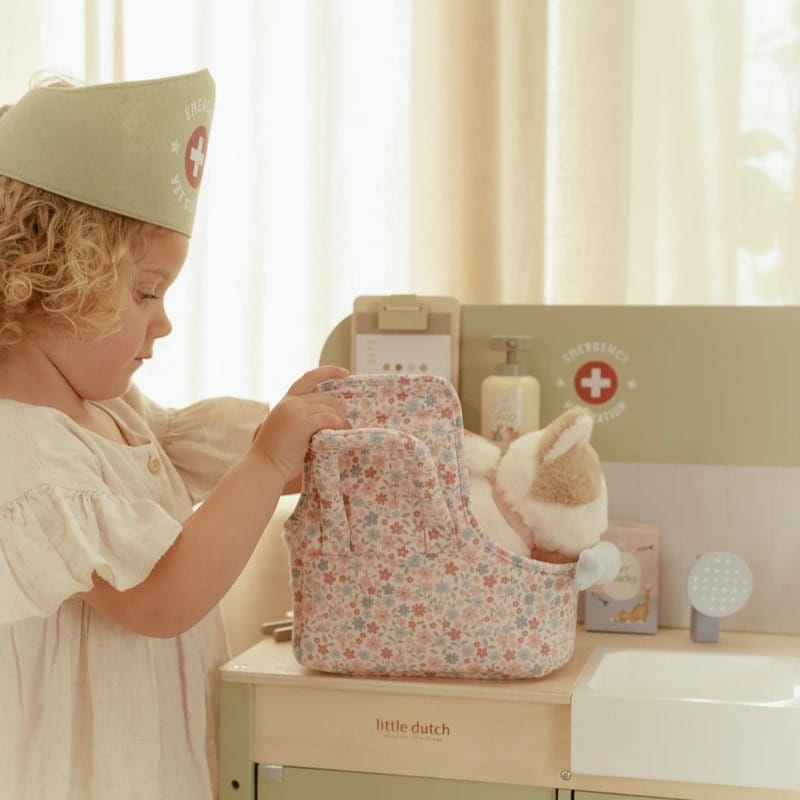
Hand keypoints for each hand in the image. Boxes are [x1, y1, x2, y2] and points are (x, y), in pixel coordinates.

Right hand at [252, 365, 349, 484]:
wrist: (264, 468)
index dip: (328, 372)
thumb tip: (329, 418)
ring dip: (340, 420)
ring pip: (328, 407)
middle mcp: (290, 403)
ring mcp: (295, 412)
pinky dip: (337, 425)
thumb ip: (301, 418)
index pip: (308, 378)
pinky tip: (339, 433)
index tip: (345, 373)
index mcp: (285, 402)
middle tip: (345, 425)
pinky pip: (327, 418)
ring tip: (342, 433)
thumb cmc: (277, 456)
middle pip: (325, 397)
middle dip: (339, 410)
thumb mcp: (287, 429)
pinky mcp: (301, 424)